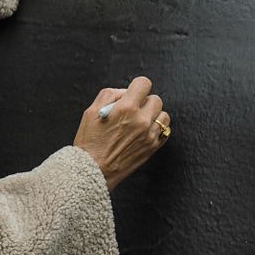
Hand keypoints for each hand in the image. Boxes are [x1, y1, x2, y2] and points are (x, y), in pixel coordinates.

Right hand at [73, 77, 170, 191]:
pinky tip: (144, 133)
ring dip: (154, 116)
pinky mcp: (153, 148)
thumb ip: (109, 95)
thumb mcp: (91, 111)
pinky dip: (157, 129)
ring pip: (164, 115)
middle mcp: (141, 120)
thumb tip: (125, 92)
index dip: (138, 86)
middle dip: (145, 102)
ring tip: (140, 122)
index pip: (144, 84)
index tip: (134, 93)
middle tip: (133, 110)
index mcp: (126, 108)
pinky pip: (165, 131)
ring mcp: (149, 135)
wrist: (93, 171)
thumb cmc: (89, 142)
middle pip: (156, 99)